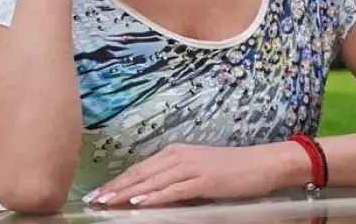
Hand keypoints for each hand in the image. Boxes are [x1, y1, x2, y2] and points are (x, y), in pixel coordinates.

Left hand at [83, 143, 298, 207]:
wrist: (262, 163)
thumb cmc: (232, 169)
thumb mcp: (199, 170)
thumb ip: (176, 179)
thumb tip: (153, 192)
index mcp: (175, 153)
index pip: (139, 169)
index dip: (117, 181)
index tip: (98, 193)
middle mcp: (179, 156)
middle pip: (140, 174)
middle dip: (114, 188)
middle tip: (93, 200)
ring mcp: (190, 167)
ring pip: (151, 182)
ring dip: (127, 193)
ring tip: (107, 202)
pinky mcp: (203, 180)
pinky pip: (173, 190)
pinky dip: (154, 196)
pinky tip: (139, 203)